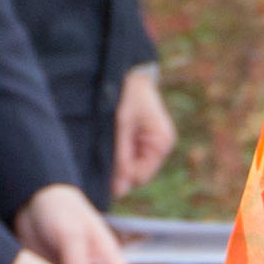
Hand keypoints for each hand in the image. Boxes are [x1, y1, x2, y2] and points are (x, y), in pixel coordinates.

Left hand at [111, 64, 177, 199]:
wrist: (126, 72)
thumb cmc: (126, 96)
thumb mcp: (120, 127)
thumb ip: (121, 158)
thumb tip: (119, 191)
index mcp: (161, 142)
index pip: (139, 177)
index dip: (120, 175)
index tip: (102, 161)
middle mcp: (159, 146)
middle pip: (135, 173)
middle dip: (118, 166)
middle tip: (102, 149)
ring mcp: (151, 143)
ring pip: (129, 165)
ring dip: (116, 158)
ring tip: (106, 139)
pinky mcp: (140, 139)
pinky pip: (127, 155)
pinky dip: (117, 151)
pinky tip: (110, 138)